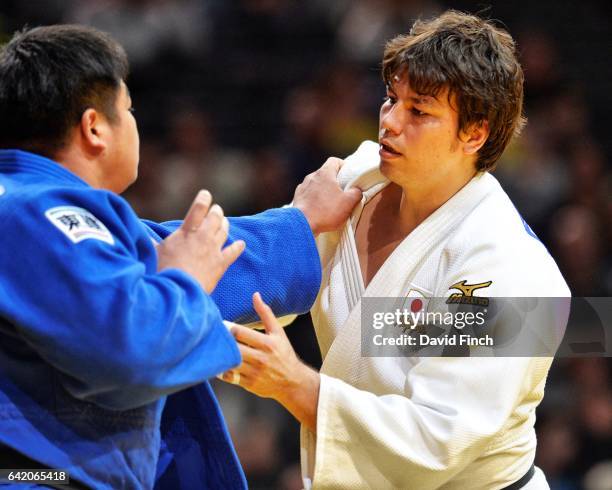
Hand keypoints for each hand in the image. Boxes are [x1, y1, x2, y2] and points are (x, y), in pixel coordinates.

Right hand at [156, 190, 244, 293]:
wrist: (179, 290)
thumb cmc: (163, 271)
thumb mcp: (155, 253)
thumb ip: (151, 243)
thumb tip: (140, 236)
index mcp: (186, 232)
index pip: (198, 208)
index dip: (203, 199)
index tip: (206, 194)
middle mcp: (203, 237)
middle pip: (215, 218)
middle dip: (216, 212)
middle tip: (216, 210)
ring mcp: (213, 250)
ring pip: (224, 231)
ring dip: (225, 225)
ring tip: (224, 222)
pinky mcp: (220, 264)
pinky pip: (233, 252)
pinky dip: (237, 247)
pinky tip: (241, 244)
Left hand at [221, 292, 319, 430]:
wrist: (292, 382)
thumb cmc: (284, 354)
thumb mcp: (278, 332)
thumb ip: (266, 313)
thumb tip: (256, 295)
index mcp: (267, 343)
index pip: (240, 333)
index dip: (228, 328)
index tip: (222, 325)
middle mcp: (261, 358)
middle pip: (233, 348)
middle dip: (223, 341)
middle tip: (215, 336)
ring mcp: (254, 373)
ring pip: (230, 362)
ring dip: (221, 355)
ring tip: (216, 348)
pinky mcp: (248, 384)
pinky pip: (229, 376)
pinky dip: (222, 370)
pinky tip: (222, 363)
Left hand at [293, 157, 361, 235]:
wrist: (302, 225)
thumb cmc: (326, 211)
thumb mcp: (348, 203)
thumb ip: (356, 193)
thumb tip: (357, 191)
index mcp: (324, 173)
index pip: (334, 161)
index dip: (343, 166)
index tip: (348, 175)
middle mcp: (311, 177)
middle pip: (325, 173)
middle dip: (334, 181)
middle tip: (342, 192)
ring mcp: (302, 187)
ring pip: (316, 184)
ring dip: (323, 190)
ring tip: (330, 203)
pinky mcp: (297, 198)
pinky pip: (308, 194)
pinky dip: (314, 199)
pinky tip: (319, 209)